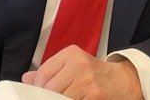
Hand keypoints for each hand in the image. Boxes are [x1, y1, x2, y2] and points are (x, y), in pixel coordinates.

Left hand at [21, 46, 141, 99]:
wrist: (123, 81)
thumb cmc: (94, 74)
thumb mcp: (73, 65)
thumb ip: (50, 70)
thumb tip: (27, 78)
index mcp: (71, 54)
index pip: (43, 73)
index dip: (39, 87)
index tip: (42, 93)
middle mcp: (79, 64)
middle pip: (50, 88)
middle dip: (48, 97)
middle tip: (54, 97)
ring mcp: (87, 81)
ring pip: (59, 98)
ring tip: (65, 98)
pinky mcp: (94, 96)